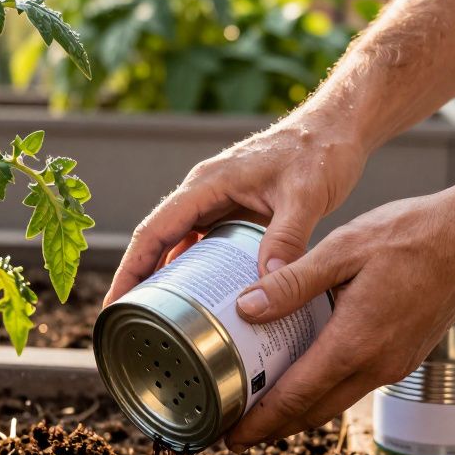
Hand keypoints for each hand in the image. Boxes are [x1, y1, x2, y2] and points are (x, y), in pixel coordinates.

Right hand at [104, 98, 369, 304]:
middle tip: (132, 325)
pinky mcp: (236, 211)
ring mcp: (218, 202)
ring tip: (161, 322)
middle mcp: (204, 192)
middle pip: (158, 241)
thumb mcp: (305, 196)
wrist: (338, 129)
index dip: (131, 270)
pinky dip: (199, 272)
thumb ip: (285, 239)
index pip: (153, 230)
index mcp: (207, 184)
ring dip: (168, 279)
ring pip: (180, 245)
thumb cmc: (319, 151)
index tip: (116, 304)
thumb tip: (267, 284)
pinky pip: (206, 245)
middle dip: (139, 281)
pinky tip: (204, 300)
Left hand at [224, 187, 454, 450]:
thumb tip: (247, 307)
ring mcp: (394, 365)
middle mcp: (377, 365)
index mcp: (355, 342)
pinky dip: (325, 392)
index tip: (231, 436)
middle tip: (236, 433)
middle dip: (273, 428)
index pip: (297, 396)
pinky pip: (355, 386)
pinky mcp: (404, 357)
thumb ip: (293, 282)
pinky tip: (307, 376)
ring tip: (263, 410)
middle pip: (314, 412)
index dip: (259, 421)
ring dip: (299, 412)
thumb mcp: (342, 249)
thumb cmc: (412, 236)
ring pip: (336, 402)